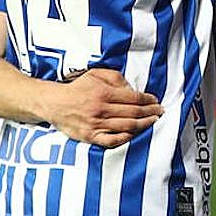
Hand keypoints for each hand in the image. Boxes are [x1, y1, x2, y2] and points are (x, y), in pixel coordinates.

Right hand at [45, 69, 163, 147]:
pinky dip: (125, 138)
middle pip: (133, 113)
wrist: (54, 103)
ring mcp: (96, 125)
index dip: (148, 100)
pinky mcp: (90, 136)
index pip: (133, 98)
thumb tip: (132, 89)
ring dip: (144, 125)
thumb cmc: (78, 88)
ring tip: (154, 122)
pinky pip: (112, 141)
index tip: (156, 101)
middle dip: (151, 112)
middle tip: (160, 112)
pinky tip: (134, 134)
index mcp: (103, 93)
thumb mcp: (96, 74)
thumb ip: (116, 78)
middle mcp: (101, 109)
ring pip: (127, 127)